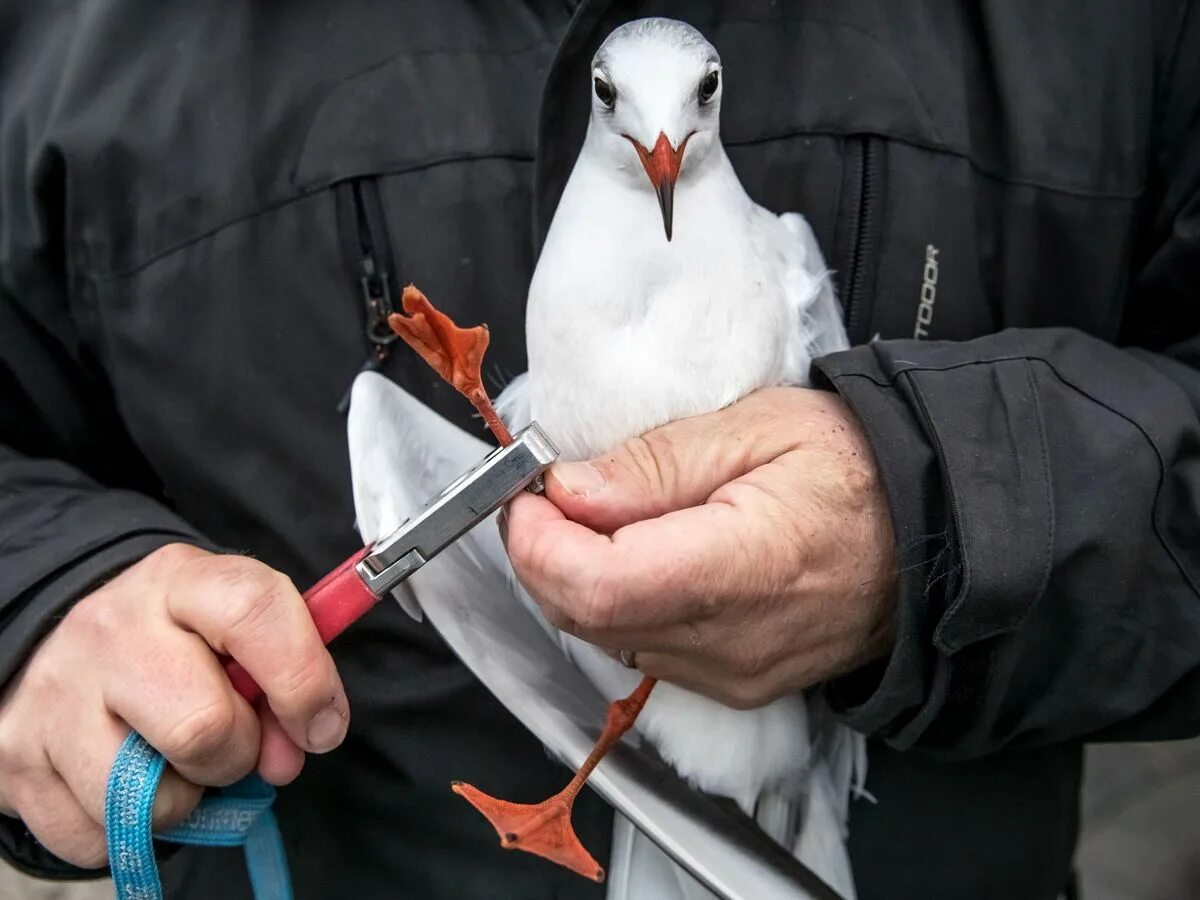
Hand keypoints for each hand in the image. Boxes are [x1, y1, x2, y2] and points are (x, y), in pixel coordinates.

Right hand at [0, 544, 348, 866]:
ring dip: (183, 796)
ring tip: (170, 758)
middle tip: (231, 742)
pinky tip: (122, 779)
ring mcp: (56, 695)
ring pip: (153, 798)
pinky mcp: (16, 759)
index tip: (321, 725)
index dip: (304, 679)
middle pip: (205, 726)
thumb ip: (284, 676)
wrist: (56, 648)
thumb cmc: (173, 642)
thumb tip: (296, 750)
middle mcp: (111, 628)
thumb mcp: (233, 630)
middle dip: (238, 753)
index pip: (255, 610)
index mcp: (180, 580)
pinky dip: (127, 827)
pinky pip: (101, 838)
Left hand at [504, 387, 897, 708]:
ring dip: (575, 578)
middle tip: (548, 495)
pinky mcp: (733, 686)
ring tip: (598, 516)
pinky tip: (635, 554)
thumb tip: (567, 490)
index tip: (527, 493)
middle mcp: (731, 642)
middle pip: (586, 617)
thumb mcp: (757, 428)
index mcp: (742, 566)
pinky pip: (641, 649)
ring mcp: (731, 675)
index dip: (539, 542)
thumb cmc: (854, 469)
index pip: (599, 583)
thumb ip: (655, 464)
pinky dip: (614, 603)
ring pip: (604, 638)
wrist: (929, 538)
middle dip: (543, 554)